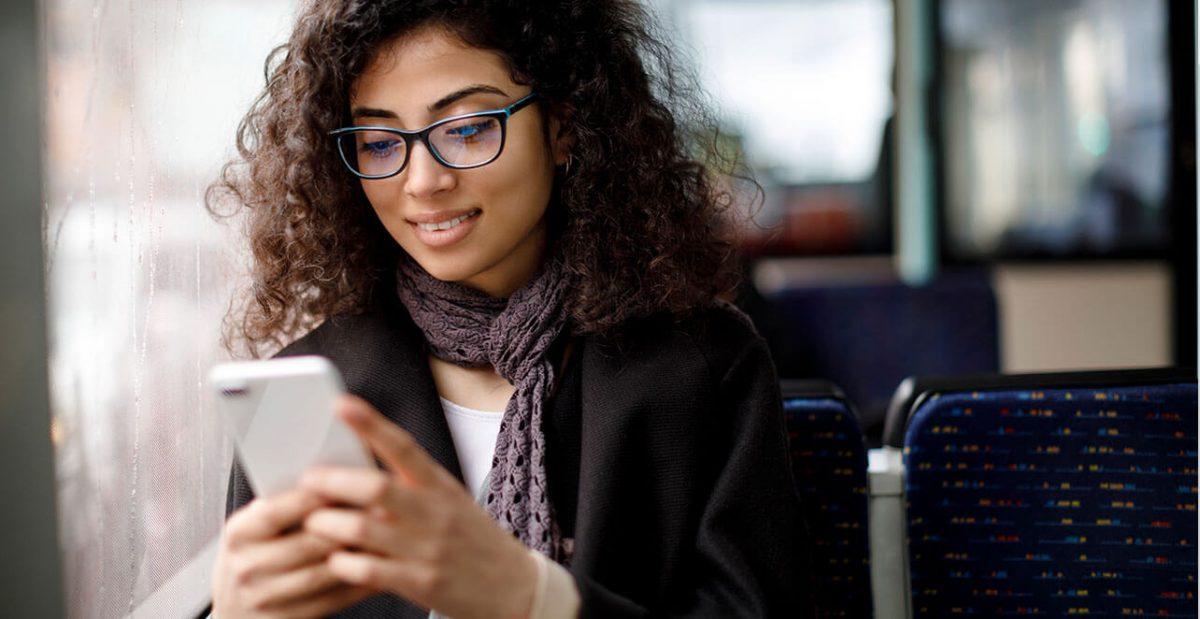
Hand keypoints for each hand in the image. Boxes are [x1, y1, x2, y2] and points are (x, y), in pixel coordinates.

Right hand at [212, 487, 376, 617]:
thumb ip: (282, 505)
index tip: (344, 482)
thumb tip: (330, 479)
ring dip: (358, 555)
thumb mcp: (253, 527)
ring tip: (386, 536)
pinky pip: (330, 600)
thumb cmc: (253, 555)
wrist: (236, 609)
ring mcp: (264, 597)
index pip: (274, 512)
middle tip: (380, 509)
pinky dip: (358, 584)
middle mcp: (246, 567)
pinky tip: (379, 568)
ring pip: (322, 574)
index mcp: (237, 534)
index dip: (311, 498)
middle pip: (305, 544)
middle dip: (347, 525)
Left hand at [300, 395, 538, 618]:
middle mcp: (434, 513)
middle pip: (374, 487)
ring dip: (327, 525)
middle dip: (332, 482)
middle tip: (307, 480)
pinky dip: (343, 563)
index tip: (340, 404)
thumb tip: (357, 470)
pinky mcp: (420, 583)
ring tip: (312, 523)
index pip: (403, 446)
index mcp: (440, 486)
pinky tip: (336, 560)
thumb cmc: (473, 540)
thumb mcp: (451, 501)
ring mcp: (427, 549)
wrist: (513, 587)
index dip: (370, 423)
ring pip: (361, 529)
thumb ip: (411, 486)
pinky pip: (367, 571)